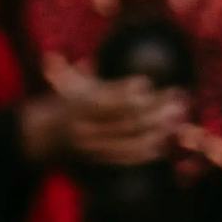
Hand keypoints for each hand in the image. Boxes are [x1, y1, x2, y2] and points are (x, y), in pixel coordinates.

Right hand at [26, 70, 182, 169]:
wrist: (43, 137)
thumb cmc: (66, 103)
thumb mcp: (72, 85)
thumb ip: (86, 73)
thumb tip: (94, 61)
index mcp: (77, 107)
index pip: (106, 101)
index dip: (126, 92)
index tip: (146, 82)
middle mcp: (86, 129)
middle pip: (126, 121)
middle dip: (156, 109)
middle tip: (178, 97)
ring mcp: (94, 147)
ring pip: (131, 141)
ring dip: (158, 130)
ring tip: (179, 117)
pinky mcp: (100, 160)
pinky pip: (127, 158)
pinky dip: (147, 150)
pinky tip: (164, 140)